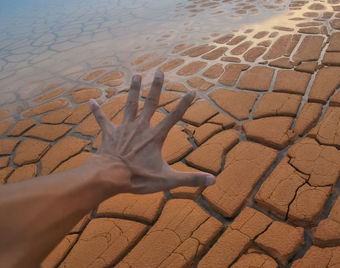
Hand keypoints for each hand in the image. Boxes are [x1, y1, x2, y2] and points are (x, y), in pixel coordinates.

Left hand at [89, 71, 215, 193]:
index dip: (185, 103)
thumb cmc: (139, 178)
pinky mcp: (110, 133)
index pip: (175, 116)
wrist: (110, 177)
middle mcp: (141, 127)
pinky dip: (97, 111)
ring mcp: (124, 128)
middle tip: (160, 71)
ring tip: (136, 75)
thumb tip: (213, 180)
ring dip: (134, 90)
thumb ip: (191, 179)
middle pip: (151, 103)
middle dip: (156, 87)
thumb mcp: (168, 180)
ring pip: (130, 104)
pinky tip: (91, 101)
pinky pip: (102, 119)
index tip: (192, 91)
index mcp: (156, 136)